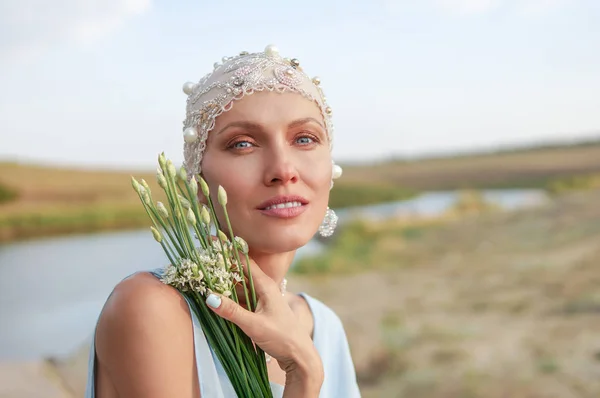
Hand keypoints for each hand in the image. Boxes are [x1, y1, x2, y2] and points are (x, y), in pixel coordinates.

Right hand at [204, 257, 322, 382]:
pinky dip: (228, 298)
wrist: (299, 356)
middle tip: (201, 260)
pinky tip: (215, 299)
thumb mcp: (254, 325)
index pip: (244, 261)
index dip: (227, 250)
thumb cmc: (282, 338)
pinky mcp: (259, 311)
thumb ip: (232, 312)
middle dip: (221, 266)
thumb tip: (209, 297)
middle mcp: (264, 289)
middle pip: (238, 273)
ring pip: (238, 287)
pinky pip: (240, 299)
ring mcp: (261, 300)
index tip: (211, 241)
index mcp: (266, 286)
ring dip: (223, 284)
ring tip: (202, 278)